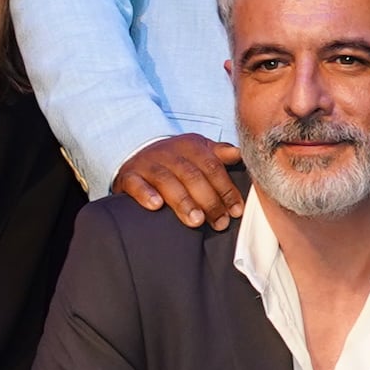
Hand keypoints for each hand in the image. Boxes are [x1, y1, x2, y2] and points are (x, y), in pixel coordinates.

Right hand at [115, 133, 247, 224]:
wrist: (136, 151)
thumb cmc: (175, 158)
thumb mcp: (198, 150)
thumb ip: (219, 154)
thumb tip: (240, 153)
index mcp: (191, 146)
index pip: (213, 167)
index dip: (226, 189)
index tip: (236, 211)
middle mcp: (169, 153)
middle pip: (192, 176)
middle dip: (209, 201)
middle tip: (219, 222)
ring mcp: (148, 164)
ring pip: (167, 181)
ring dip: (183, 201)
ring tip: (195, 221)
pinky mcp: (129, 175)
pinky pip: (136, 183)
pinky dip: (146, 194)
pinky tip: (156, 205)